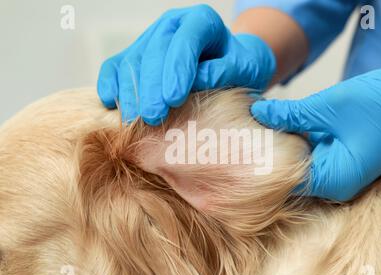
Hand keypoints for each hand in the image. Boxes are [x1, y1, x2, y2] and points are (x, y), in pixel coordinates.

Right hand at [97, 4, 275, 124]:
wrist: (230, 62)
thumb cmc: (240, 66)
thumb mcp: (243, 69)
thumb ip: (221, 73)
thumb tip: (191, 85)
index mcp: (202, 20)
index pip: (185, 41)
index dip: (177, 70)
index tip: (173, 100)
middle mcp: (172, 24)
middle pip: (154, 52)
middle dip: (151, 88)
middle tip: (152, 118)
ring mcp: (151, 37)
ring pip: (132, 61)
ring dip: (130, 93)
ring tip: (134, 121)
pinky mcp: (136, 53)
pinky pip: (115, 65)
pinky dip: (110, 84)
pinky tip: (110, 103)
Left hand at [251, 60, 380, 200]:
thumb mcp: (328, 108)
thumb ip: (290, 115)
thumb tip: (258, 113)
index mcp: (334, 180)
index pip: (284, 180)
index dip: (259, 162)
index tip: (236, 146)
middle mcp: (337, 181)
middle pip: (291, 171)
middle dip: (268, 151)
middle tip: (239, 133)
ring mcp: (341, 169)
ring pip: (301, 158)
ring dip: (283, 141)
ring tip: (254, 125)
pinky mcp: (344, 154)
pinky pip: (314, 149)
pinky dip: (299, 136)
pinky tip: (280, 120)